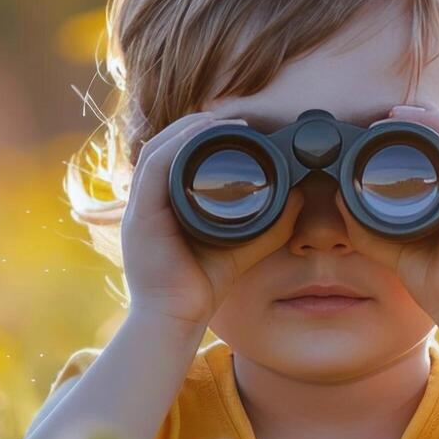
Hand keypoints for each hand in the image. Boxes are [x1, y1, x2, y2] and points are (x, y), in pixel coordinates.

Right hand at [120, 111, 303, 329]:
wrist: (175, 320)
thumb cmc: (200, 288)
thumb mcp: (242, 247)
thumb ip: (269, 225)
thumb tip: (298, 197)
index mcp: (163, 207)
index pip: (174, 157)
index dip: (198, 136)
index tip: (234, 127)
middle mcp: (147, 203)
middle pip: (164, 147)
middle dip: (194, 126)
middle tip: (230, 118)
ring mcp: (140, 209)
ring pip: (157, 150)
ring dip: (186, 130)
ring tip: (218, 121)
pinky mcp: (141, 218)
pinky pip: (153, 170)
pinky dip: (175, 147)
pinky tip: (198, 136)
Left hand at [337, 103, 438, 325]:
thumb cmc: (436, 283)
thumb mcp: (392, 248)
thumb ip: (366, 227)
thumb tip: (338, 197)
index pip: (432, 158)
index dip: (409, 138)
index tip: (378, 130)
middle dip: (416, 123)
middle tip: (384, 117)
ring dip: (426, 120)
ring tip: (396, 113)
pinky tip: (421, 119)